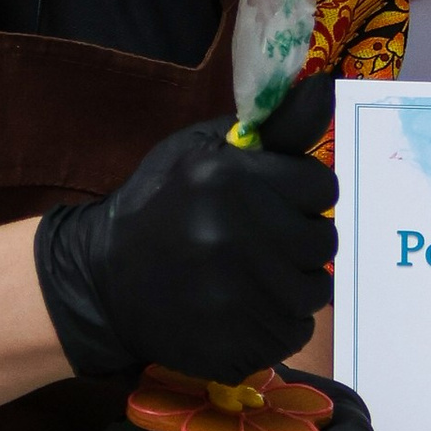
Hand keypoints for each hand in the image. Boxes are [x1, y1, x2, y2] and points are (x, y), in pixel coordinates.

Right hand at [34, 74, 338, 385]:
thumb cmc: (161, 205)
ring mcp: (237, 297)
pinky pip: (295, 330)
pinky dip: (278, 321)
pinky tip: (244, 307)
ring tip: (254, 276)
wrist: (102, 281)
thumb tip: (327, 87)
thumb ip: (274, 130)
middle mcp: (235, 237)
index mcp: (228, 180)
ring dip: (294, 283)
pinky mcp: (238, 344)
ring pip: (315, 290)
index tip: (278, 200)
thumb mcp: (204, 152)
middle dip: (300, 239)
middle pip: (324, 241)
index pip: (322, 186)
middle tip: (264, 241)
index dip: (303, 192)